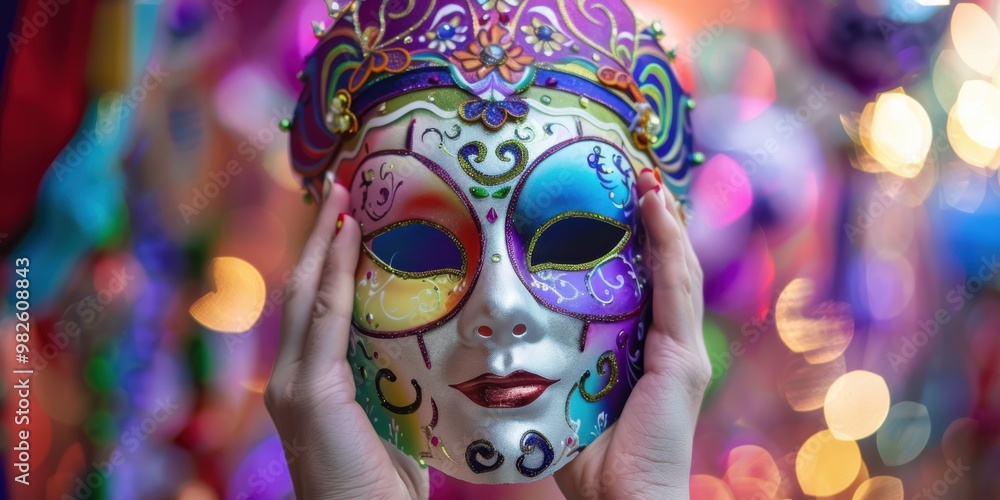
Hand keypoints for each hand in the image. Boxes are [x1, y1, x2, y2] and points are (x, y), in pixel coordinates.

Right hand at [264, 179, 427, 499]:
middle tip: (336, 187)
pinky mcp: (308, 393)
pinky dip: (336, 270)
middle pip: (300, 292)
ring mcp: (291, 386)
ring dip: (323, 239)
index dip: (323, 262)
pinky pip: (326, 316)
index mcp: (307, 387)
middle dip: (317, 237)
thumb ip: (393, 385)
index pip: (312, 312)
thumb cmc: (386, 491)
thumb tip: (424, 345)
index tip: (344, 219)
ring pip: (306, 294)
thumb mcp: (391, 425)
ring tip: (340, 194)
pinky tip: (348, 234)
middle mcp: (287, 380)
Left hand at [554, 169, 709, 498]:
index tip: (612, 198)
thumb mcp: (562, 394)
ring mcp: (682, 349)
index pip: (643, 283)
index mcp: (642, 350)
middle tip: (628, 173)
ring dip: (662, 219)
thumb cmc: (587, 457)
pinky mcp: (684, 358)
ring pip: (677, 269)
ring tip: (642, 177)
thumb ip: (549, 360)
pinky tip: (656, 207)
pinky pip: (677, 289)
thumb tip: (504, 329)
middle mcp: (669, 344)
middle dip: (651, 220)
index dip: (635, 240)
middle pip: (665, 268)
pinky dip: (669, 243)